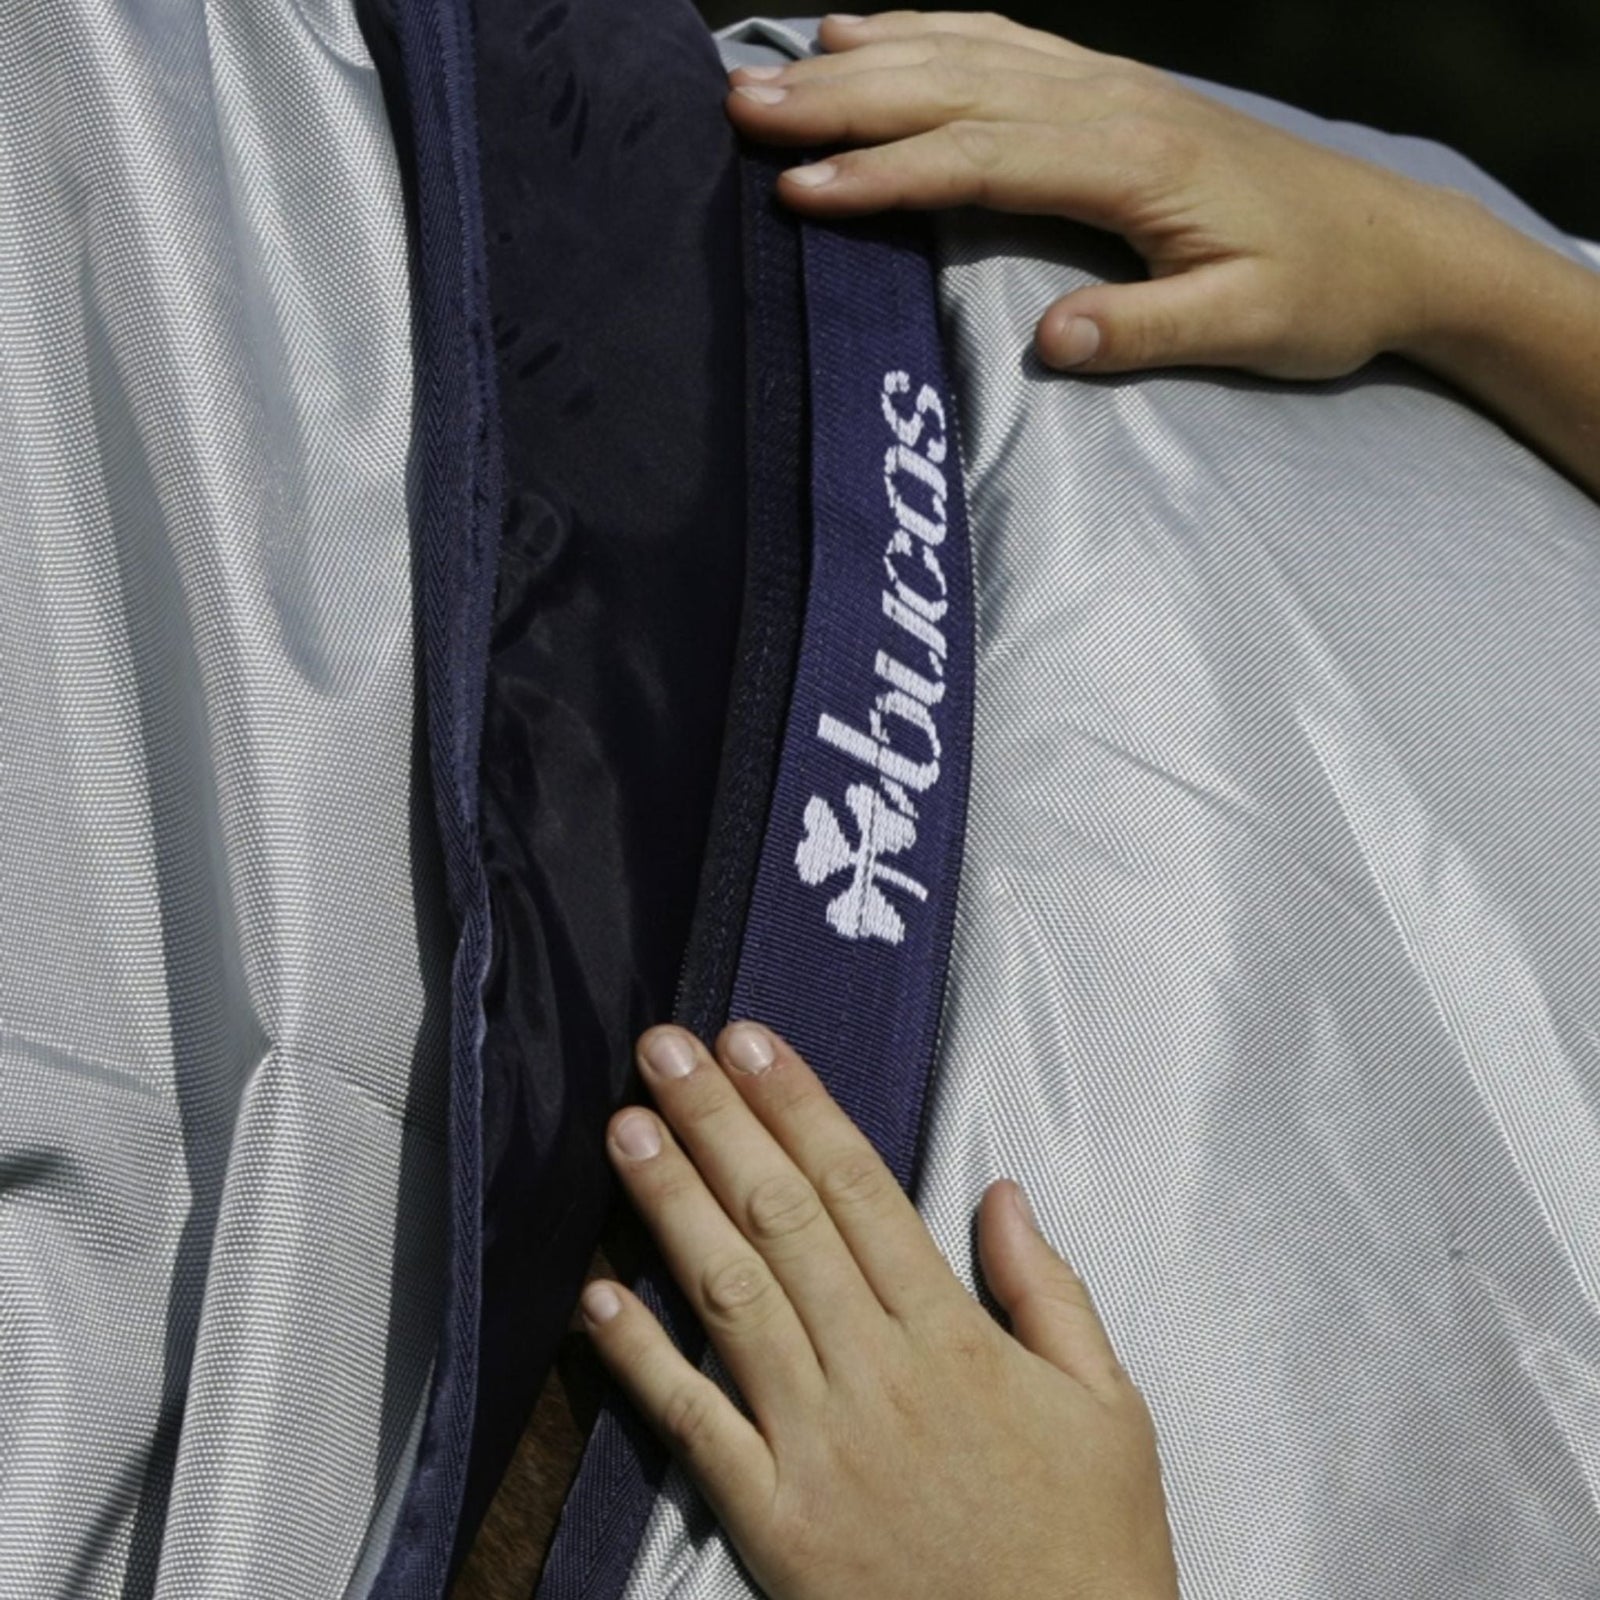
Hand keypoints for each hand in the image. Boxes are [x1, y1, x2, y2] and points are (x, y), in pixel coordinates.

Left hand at [579, 1021, 1180, 1599]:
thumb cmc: (1087, 1548)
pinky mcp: (774, 1521)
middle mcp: (875, 1374)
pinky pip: (697, 1427)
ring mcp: (817, 1446)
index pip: (860, 1189)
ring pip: (731, 1298)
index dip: (798, 1107)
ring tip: (627, 1130)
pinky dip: (642, 1362)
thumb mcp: (1110, 1408)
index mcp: (953, 1337)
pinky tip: (600, 1298)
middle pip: (783, 1219)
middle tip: (665, 1051)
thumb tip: (1002, 1193)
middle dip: (719, 1124)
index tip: (751, 1044)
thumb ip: (1051, 1292)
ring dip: (672, 1207)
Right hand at [724, 10, 1450, 379]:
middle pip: (954, 86)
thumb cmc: (1319, 293)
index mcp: (1134, 163)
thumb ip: (1148, 333)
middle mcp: (1113, 105)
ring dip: (867, 55)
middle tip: (741, 105)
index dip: (886, 172)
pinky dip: (930, 25)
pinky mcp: (1115, 89)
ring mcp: (1112, 86)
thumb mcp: (1248, 330)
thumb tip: (1048, 342)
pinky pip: (1005, 40)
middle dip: (842, 97)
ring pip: (968, 52)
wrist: (1393, 240)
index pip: (982, 158)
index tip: (799, 189)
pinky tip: (873, 22)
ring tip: (777, 63)